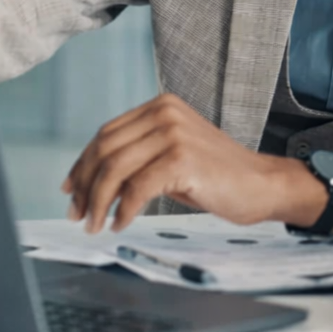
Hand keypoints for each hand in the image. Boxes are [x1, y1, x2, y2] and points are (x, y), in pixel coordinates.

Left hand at [61, 93, 318, 231]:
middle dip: (85, 186)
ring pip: (115, 169)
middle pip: (105, 149)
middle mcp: (164, 112)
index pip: (106, 134)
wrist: (262, 184)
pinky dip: (123, 210)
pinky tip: (121, 224)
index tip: (71, 191)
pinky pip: (137, 188)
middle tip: (78, 215)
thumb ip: (137, 157)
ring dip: (99, 202)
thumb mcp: (171, 155)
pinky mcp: (182, 159)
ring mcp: (173, 133)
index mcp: (160, 106)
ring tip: (95, 225)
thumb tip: (90, 183)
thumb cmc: (216, 175)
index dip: (82, 164)